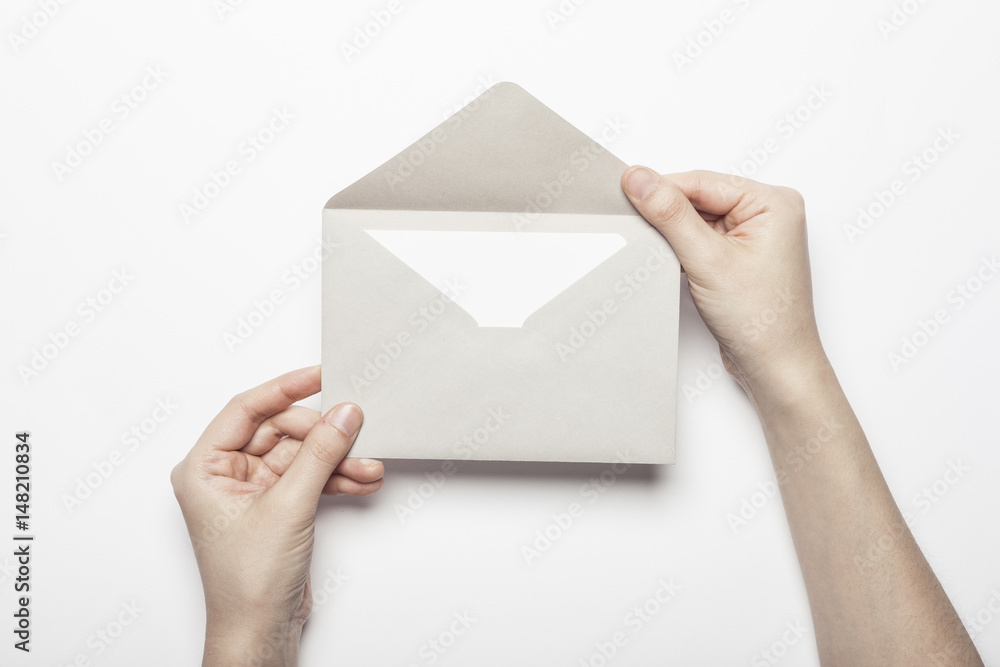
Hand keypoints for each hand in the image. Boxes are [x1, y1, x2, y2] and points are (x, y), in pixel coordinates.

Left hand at [170, 365, 383, 665]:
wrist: (261, 631)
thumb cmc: (246, 583)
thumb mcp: (288, 506)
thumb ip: (319, 454)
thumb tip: (343, 414)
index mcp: (204, 468)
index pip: (247, 409)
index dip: (285, 389)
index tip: (320, 374)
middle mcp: (225, 475)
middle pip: (281, 431)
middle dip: (322, 435)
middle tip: (353, 431)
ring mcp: (254, 491)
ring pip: (302, 455)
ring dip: (337, 459)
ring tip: (367, 465)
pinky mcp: (279, 507)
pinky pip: (311, 477)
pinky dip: (336, 478)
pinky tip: (362, 479)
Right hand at [621, 167, 825, 388]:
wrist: (775, 368)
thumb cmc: (762, 320)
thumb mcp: (708, 259)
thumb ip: (670, 215)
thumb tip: (640, 178)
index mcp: (773, 202)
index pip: (702, 181)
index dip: (663, 188)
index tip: (625, 193)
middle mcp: (768, 214)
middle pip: (699, 197)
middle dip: (669, 215)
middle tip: (639, 228)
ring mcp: (754, 236)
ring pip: (697, 219)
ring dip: (674, 235)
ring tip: (665, 256)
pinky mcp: (740, 257)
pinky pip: (701, 239)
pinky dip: (682, 250)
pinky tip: (675, 265)